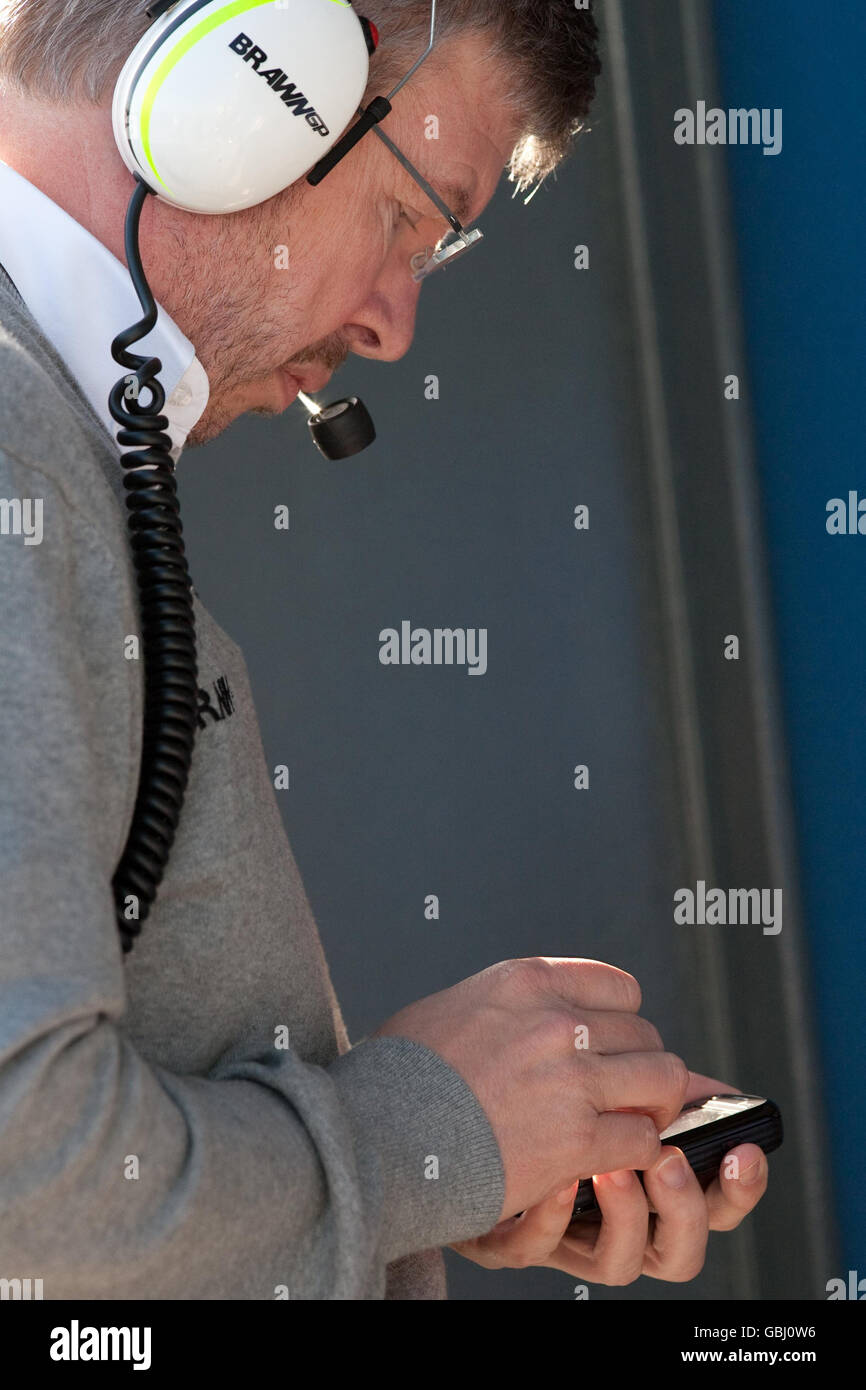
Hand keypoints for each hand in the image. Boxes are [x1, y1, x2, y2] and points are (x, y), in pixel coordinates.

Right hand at [372, 956, 687, 1220]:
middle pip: (645, 1035)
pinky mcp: (575, 1139)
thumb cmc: (396, 1077)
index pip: (620, 987)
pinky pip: (642, 1139)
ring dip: (651, 1107)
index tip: (610, 1049)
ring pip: (662, 1080)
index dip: (622, 1023)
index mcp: (527, 981)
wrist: (373, 1136)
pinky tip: (612, 1162)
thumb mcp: (447, 1007)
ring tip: (631, 1127)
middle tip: (624, 1098)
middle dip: (639, 1069)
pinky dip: (636, 1153)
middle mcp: (557, 1021)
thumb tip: (519, 1016)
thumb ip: (501, 1005)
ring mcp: (570, 1079)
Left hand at [451, 1071, 768, 1282]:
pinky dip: (553, 1217)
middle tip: (667, 1158)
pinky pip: (538, 1248)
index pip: (709, 1209)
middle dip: (686, 1204)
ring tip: (616, 1168)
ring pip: (619, 1263)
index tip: (742, 1150)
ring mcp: (558, 1239)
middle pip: (678, 1248)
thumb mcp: (579, 1089)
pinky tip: (554, 1181)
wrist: (415, 1128)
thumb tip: (708, 1079)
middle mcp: (605, 1226)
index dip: (736, 1187)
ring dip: (628, 1215)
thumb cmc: (507, 1105)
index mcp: (636, 1187)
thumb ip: (640, 1086)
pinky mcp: (506, 1240)